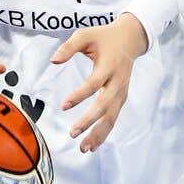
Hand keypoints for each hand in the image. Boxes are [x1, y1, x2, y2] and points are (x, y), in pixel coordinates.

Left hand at [52, 13, 148, 152]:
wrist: (131, 39)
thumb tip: (53, 61)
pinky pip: (112, 119)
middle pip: (104, 105)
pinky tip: (92, 145)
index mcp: (109, 66)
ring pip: (111, 117)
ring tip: (83, 148)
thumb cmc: (104, 37)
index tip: (63, 105)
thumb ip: (68, 47)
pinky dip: (103, 133)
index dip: (79, 95)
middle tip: (72, 133)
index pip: (94, 84)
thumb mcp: (85, 35)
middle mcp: (118, 82)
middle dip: (89, 121)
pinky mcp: (121, 98)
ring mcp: (121, 92)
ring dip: (98, 134)